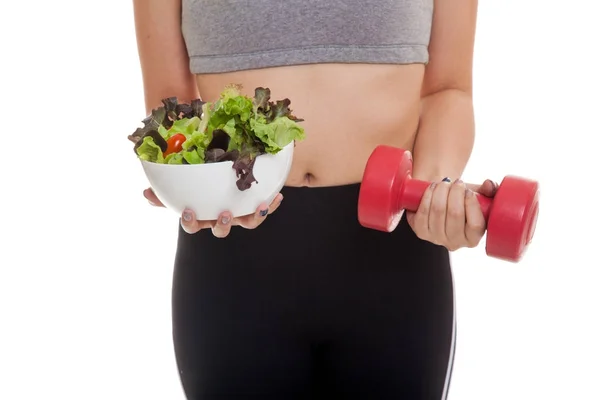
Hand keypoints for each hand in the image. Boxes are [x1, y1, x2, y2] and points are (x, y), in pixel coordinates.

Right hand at [143, 188, 283, 237]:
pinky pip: (264, 210)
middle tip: (225, 213)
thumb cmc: (199, 186)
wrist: (225, 178)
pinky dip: (271, 205)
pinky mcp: (255, 210)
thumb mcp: (181, 188)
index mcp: (202, 215)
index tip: (188, 212)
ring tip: (259, 205)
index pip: (192, 225)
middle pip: (221, 229)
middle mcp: (220, 219)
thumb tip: (145, 193)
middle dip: (223, 224)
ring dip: (254, 216)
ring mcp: (239, 216)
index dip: (190, 222)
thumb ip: (164, 193)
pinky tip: (278, 196)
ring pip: (247, 223)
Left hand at [406, 178, 497, 250]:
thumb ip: (489, 190)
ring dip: (441, 191)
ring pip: (438, 211)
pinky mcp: (421, 232)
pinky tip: (433, 188)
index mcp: (473, 238)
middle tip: (456, 182)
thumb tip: (489, 185)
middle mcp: (455, 243)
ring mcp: (436, 239)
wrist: (441, 200)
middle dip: (455, 192)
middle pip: (455, 215)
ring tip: (445, 182)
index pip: (475, 225)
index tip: (468, 190)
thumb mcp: (479, 196)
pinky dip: (427, 196)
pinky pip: (423, 212)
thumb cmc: (462, 199)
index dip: (471, 204)